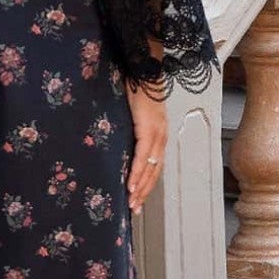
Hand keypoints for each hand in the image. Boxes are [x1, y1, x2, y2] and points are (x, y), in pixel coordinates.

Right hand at [125, 82, 166, 215]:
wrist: (144, 69)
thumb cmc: (136, 89)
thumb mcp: (133, 115)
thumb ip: (130, 130)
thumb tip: (118, 143)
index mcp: (158, 136)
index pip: (154, 167)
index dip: (146, 185)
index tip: (138, 200)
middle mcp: (161, 138)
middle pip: (154, 173)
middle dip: (144, 193)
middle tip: (134, 210)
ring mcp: (157, 134)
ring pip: (150, 168)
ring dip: (140, 188)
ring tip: (132, 203)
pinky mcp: (149, 129)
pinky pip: (143, 156)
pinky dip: (137, 172)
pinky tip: (131, 184)